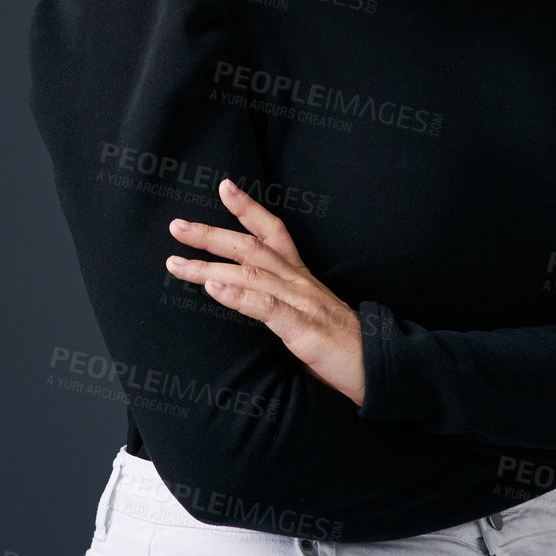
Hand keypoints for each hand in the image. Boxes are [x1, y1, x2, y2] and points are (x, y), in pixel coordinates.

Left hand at [164, 178, 365, 405]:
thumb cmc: (342, 348)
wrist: (380, 368)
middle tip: (175, 225)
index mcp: (301, 277)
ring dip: (209, 266)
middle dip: (211, 234)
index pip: (273, 232)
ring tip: (176, 263)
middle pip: (252, 247)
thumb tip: (249, 304)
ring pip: (251, 273)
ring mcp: (302, 303)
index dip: (248, 208)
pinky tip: (214, 288)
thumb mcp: (307, 318)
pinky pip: (266, 305)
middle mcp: (300, 282)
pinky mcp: (304, 328)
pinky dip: (238, 294)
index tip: (223, 187)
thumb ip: (280, 306)